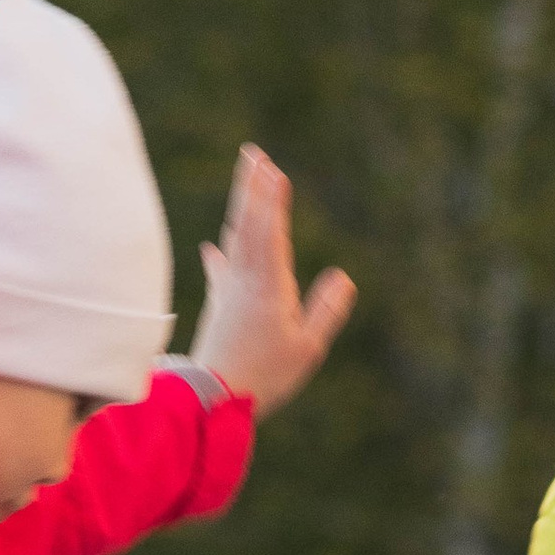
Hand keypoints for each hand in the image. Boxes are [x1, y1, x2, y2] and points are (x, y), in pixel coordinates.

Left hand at [188, 145, 355, 415]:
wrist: (211, 399)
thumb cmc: (265, 377)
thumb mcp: (306, 349)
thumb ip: (326, 311)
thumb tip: (344, 277)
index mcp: (269, 288)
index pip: (271, 234)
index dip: (272, 202)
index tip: (273, 171)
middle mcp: (245, 282)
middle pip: (248, 226)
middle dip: (252, 189)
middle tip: (252, 154)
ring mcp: (229, 292)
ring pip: (235, 241)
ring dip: (240, 209)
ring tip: (245, 184)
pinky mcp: (219, 306)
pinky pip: (222, 271)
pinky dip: (221, 255)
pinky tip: (213, 246)